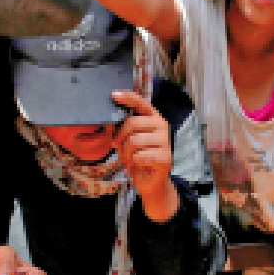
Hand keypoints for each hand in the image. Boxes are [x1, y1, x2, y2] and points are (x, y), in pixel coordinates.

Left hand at [111, 90, 178, 220]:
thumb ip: (121, 128)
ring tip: (129, 157)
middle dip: (120, 137)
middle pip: (132, 123)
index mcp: (153, 117)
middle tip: (119, 146)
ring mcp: (165, 141)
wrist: (152, 180)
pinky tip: (138, 164)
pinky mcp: (165, 157)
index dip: (127, 97)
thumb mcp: (128, 139)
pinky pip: (138, 156)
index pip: (141, 102)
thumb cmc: (139, 155)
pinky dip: (133, 162)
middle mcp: (162, 125)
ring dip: (125, 152)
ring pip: (133, 141)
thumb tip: (108, 122)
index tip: (113, 94)